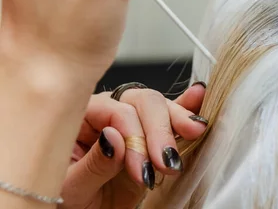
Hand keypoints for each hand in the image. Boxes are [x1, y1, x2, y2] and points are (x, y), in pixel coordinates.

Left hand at [59, 83, 206, 208]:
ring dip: (178, 119)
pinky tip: (200, 97)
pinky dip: (186, 109)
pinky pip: (170, 117)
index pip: (114, 110)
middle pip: (141, 101)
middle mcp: (107, 114)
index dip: (133, 136)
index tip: (141, 168)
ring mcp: (132, 124)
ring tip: (194, 132)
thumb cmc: (61, 202)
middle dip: (159, 129)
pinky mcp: (150, 138)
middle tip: (167, 161)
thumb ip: (92, 164)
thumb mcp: (69, 189)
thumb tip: (114, 137)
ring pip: (159, 106)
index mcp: (79, 119)